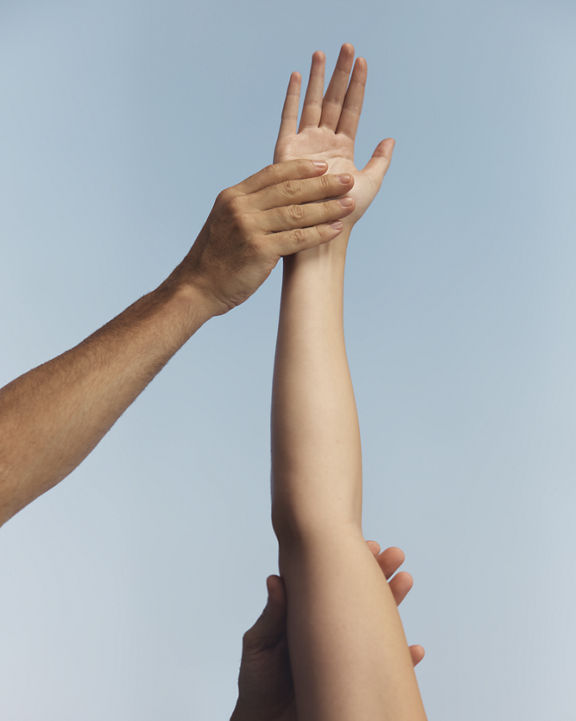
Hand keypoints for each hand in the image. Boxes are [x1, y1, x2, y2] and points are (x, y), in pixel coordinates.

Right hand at [168, 160, 354, 315]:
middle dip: (322, 184)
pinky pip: (297, 238)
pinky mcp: (259, 251)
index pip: (273, 174)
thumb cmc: (216, 257)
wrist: (197, 287)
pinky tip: (336, 229)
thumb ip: (249, 207)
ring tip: (349, 204)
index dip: (301, 168)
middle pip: (290, 189)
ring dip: (327, 208)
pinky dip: (319, 233)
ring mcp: (249, 228)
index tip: (324, 165)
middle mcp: (241, 208)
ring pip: (297, 212)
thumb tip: (277, 196)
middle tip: (347, 180)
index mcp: (233, 196)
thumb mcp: (226, 221)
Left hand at [231, 542, 423, 720]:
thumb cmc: (257, 683)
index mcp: (307, 616)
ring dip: (393, 603)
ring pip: (375, 624)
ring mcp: (345, 654)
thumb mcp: (259, 645)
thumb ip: (272, 616)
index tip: (367, 545)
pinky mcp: (355, 680)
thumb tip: (275, 578)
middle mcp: (331, 630)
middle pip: (358, 596)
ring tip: (405, 580)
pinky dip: (403, 660)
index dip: (348, 564)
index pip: (332, 583)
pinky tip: (414, 649)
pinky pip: (385, 669)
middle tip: (395, 554)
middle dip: (378, 574)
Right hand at [274, 43, 394, 231]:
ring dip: (318, 78)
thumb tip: (390, 139)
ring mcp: (305, 145)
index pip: (351, 108)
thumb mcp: (370, 185)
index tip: (362, 61)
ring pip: (313, 103)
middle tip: (346, 45)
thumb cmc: (344, 215)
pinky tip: (296, 76)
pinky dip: (292, 98)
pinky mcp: (287, 151)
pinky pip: (289, 119)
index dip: (357, 85)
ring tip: (322, 52)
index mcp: (342, 148)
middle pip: (333, 99)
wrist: (321, 233)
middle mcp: (323, 143)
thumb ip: (380, 162)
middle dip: (339, 73)